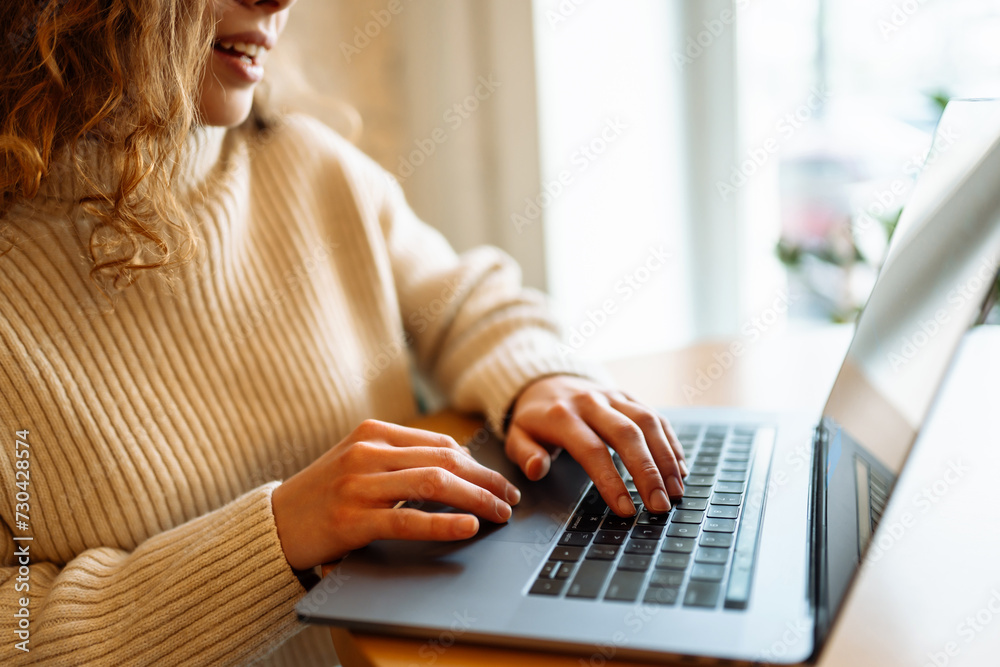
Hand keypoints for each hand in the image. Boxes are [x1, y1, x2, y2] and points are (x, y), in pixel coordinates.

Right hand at [270, 420, 520, 570]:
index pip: (442, 444)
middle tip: (510, 498)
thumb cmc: (323, 494)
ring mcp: (358, 484)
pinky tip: (468, 526)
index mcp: (374, 433)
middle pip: (445, 461)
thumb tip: (458, 466)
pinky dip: (443, 523)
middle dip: (486, 480)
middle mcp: (367, 452)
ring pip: (433, 485)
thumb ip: (400, 459)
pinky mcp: (351, 520)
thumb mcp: (358, 462)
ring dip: (476, 499)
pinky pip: (407, 520)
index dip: (479, 464)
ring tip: (499, 512)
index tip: (500, 481)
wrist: (273, 523)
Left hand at [505, 376, 687, 516]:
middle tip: (661, 505)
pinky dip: (670, 442)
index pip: (592, 450)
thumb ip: (524, 454)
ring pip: (648, 422)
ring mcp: (612, 396)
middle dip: (648, 472)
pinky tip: (679, 468)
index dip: (611, 480)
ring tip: (676, 491)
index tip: (626, 509)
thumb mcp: (516, 436)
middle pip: (627, 435)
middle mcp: (591, 402)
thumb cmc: (533, 418)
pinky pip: (655, 416)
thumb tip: (537, 469)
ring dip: (666, 458)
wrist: (544, 379)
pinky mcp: (628, 396)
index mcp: (561, 415)